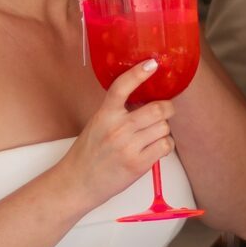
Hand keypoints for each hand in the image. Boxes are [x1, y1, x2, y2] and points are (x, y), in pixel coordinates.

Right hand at [58, 60, 174, 209]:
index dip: (138, 72)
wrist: (78, 182)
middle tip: (165, 110)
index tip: (152, 63)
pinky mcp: (138, 164)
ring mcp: (128, 147)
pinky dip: (165, 146)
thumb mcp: (97, 124)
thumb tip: (145, 99)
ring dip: (163, 130)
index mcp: (105, 114)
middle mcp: (117, 129)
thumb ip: (117, 111)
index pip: (121, 87)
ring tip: (153, 135)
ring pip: (164, 128)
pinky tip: (155, 148)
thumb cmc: (88, 153)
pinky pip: (165, 146)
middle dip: (167, 108)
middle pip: (157, 109)